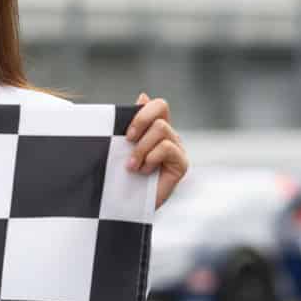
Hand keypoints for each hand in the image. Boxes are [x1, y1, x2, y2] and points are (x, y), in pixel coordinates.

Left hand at [125, 92, 188, 209]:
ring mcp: (176, 150)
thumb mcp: (120, 146)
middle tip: (127, 141)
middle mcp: (168, 136)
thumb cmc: (119, 176)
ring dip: (141, 147)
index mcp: (154, 129)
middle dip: (139, 122)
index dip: (143, 111)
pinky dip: (151, 158)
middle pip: (161, 110)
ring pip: (161, 129)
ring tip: (131, 165)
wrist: (122, 205)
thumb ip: (130, 124)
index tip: (127, 130)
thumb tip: (143, 95)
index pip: (158, 105)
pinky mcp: (181, 164)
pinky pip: (167, 148)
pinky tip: (143, 172)